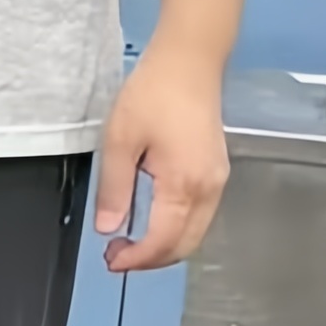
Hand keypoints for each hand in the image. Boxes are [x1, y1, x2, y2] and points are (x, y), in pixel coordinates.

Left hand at [94, 33, 229, 271]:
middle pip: (185, 244)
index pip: (164, 241)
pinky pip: (200, 214)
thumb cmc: (152, 96)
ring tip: (129, 241)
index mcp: (184, 185)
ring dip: (165, 244)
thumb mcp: (120, 141)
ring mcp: (218, 181)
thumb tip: (108, 228)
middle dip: (152, 259)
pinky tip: (152, 220)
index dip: (137, 259)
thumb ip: (114, 188)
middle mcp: (209, 190)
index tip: (111, 261)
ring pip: (195, 232)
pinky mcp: (216, 172)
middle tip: (117, 256)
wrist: (189, 64)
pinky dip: (177, 227)